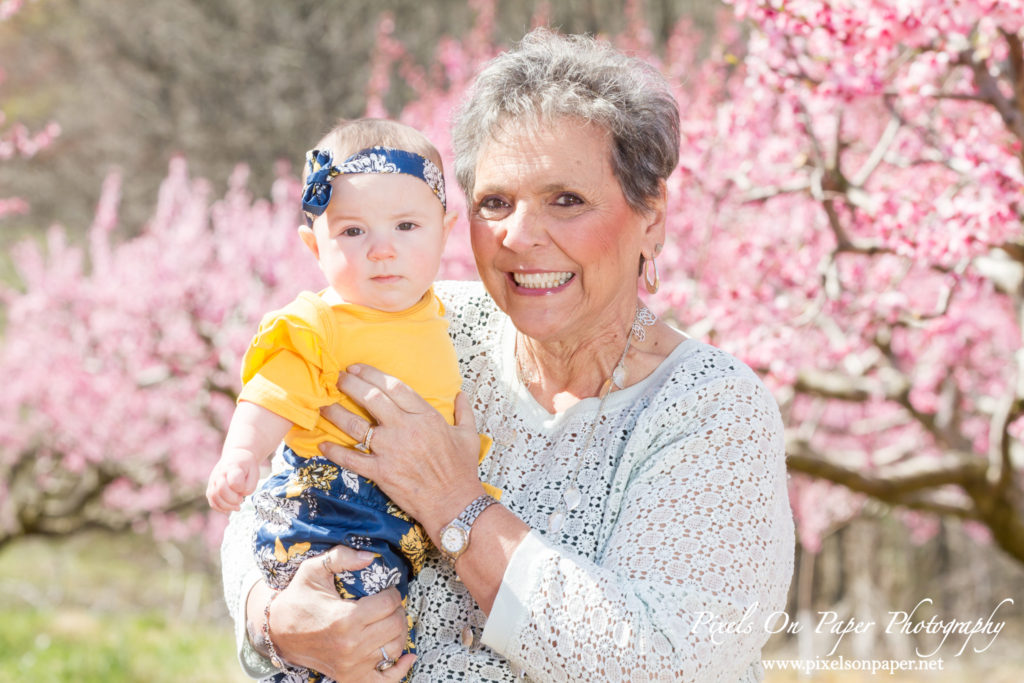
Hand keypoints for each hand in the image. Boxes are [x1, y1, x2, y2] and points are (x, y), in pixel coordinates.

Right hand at [206, 451, 259, 511]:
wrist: (237, 456)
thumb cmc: (247, 465)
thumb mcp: (255, 471)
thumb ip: (250, 485)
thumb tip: (241, 495)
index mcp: (232, 467)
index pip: (233, 481)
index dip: (240, 488)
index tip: (245, 489)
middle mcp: (220, 473)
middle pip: (221, 490)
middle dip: (232, 500)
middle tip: (241, 500)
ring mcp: (213, 480)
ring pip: (214, 497)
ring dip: (226, 506)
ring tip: (237, 507)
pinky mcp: (211, 487)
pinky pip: (211, 501)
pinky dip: (219, 508)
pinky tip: (229, 509)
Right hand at [254, 545, 413, 680]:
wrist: (277, 632)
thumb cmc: (298, 599)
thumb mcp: (313, 570)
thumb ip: (341, 557)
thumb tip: (369, 556)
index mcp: (345, 618)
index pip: (389, 603)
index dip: (393, 593)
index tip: (387, 590)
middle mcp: (351, 645)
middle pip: (396, 625)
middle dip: (398, 611)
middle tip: (389, 604)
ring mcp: (352, 665)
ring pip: (395, 648)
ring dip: (399, 632)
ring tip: (391, 621)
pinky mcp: (350, 678)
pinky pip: (385, 680)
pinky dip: (400, 670)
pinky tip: (408, 657)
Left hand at [319, 364, 484, 537]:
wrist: (454, 503)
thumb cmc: (462, 470)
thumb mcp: (469, 436)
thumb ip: (464, 412)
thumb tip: (460, 394)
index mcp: (425, 416)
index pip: (394, 386)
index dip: (372, 374)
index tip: (357, 368)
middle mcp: (405, 428)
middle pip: (371, 398)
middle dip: (351, 384)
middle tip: (338, 378)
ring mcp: (391, 450)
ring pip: (356, 425)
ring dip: (336, 413)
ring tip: (323, 404)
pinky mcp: (381, 472)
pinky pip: (352, 459)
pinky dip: (335, 451)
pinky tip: (322, 444)